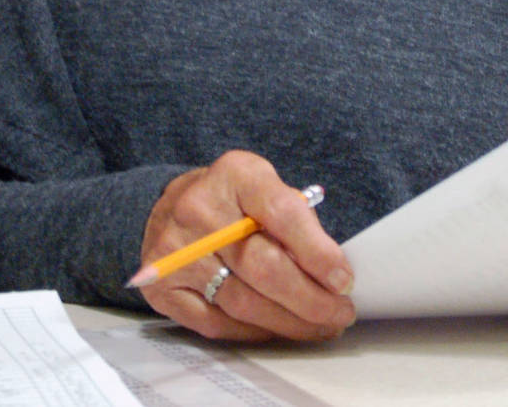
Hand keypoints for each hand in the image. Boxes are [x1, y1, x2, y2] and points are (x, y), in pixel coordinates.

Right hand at [138, 150, 353, 341]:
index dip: (317, 252)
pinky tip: (280, 330)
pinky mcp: (163, 288)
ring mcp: (176, 252)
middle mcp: (200, 210)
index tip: (344, 281)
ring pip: (244, 303)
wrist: (170, 209)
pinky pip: (218, 324)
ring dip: (290, 323)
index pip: (282, 214)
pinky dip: (256, 332)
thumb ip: (296, 220)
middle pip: (264, 267)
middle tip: (340, 313)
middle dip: (311, 299)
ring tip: (321, 326)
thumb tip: (331, 274)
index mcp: (236, 176)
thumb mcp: (265, 187)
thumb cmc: (232, 201)